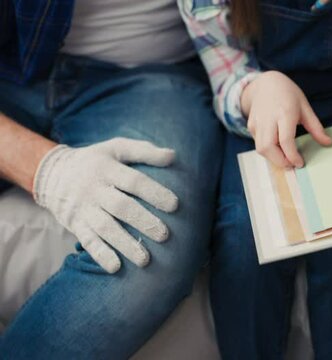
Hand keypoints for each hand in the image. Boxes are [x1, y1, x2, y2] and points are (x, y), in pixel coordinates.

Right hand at [33, 138, 178, 272]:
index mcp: (107, 168)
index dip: (154, 192)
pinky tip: (116, 267)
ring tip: (145, 260)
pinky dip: (101, 254)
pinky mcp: (75, 224)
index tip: (175, 205)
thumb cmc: (96, 160)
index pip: (134, 181)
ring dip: (125, 244)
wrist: (52, 173)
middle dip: (143, 221)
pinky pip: (87, 241)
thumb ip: (144, 151)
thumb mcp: (117, 148)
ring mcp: (83, 208)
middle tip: (164, 235)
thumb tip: (173, 156)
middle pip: (121, 206)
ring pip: (105, 228)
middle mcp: (94, 189)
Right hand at [241, 71, 331, 167]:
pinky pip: (258, 144)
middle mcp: (268, 118)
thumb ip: (316, 127)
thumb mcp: (305, 107)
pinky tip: (277, 147)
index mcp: (285, 113)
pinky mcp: (251, 125)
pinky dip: (268, 150)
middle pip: (268, 148)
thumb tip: (328, 143)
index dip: (292, 156)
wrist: (266, 83)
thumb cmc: (288, 94)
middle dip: (280, 161)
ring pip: (261, 149)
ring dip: (273, 158)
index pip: (286, 140)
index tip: (300, 163)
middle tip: (292, 164)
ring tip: (285, 157)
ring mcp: (257, 122)